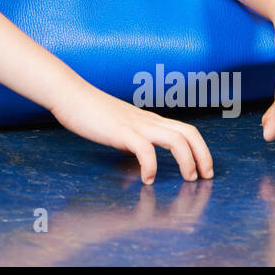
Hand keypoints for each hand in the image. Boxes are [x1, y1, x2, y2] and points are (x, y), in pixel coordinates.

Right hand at [54, 87, 213, 183]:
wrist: (69, 94)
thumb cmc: (89, 110)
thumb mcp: (117, 127)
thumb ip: (130, 139)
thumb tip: (135, 153)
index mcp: (148, 120)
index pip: (185, 130)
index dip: (200, 149)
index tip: (203, 168)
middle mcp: (148, 121)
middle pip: (188, 132)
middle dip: (203, 155)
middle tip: (205, 177)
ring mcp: (135, 125)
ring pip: (175, 139)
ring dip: (187, 160)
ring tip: (188, 179)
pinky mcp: (121, 131)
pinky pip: (145, 149)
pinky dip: (152, 166)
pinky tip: (148, 179)